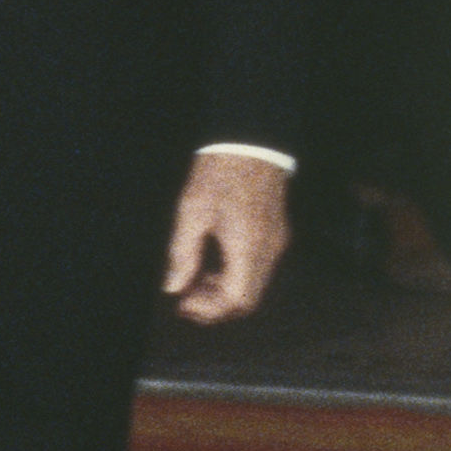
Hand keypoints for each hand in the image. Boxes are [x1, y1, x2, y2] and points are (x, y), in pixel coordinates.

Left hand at [165, 149, 289, 323]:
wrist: (251, 140)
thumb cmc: (219, 172)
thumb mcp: (192, 210)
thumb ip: (183, 253)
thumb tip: (173, 287)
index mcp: (249, 247)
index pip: (235, 299)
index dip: (209, 310)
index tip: (182, 304)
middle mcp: (269, 250)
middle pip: (248, 300)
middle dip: (216, 306)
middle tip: (186, 299)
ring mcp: (277, 242)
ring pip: (254, 287)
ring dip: (224, 292)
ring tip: (194, 282)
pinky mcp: (277, 234)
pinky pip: (258, 269)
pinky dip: (235, 276)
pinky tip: (213, 265)